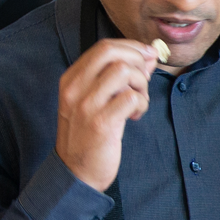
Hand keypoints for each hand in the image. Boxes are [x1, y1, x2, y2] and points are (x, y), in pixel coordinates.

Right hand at [55, 40, 156, 192]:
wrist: (76, 172)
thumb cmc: (90, 135)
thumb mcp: (99, 101)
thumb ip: (121, 77)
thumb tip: (148, 55)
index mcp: (71, 80)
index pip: (103, 47)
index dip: (131, 47)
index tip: (148, 55)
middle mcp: (74, 89)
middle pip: (111, 52)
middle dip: (137, 60)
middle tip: (143, 81)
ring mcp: (86, 105)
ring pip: (123, 71)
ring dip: (140, 85)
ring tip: (137, 102)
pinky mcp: (100, 123)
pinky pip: (131, 98)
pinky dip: (141, 104)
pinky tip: (134, 116)